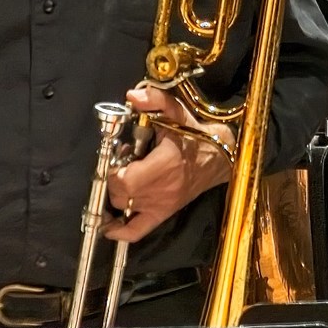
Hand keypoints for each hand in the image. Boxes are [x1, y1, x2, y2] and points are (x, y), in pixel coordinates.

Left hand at [102, 85, 234, 242]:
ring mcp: (163, 205)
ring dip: (116, 194)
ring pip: (124, 209)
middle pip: (120, 195)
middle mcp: (163, 190)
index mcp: (165, 165)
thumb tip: (132, 96)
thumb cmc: (194, 134)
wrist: (218, 158)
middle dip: (112, 179)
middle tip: (120, 164)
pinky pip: (137, 231)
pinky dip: (120, 231)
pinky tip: (109, 225)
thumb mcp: (176, 111)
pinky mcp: (164, 213)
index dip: (113, 170)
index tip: (119, 156)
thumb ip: (155, 100)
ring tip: (125, 177)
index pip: (125, 180)